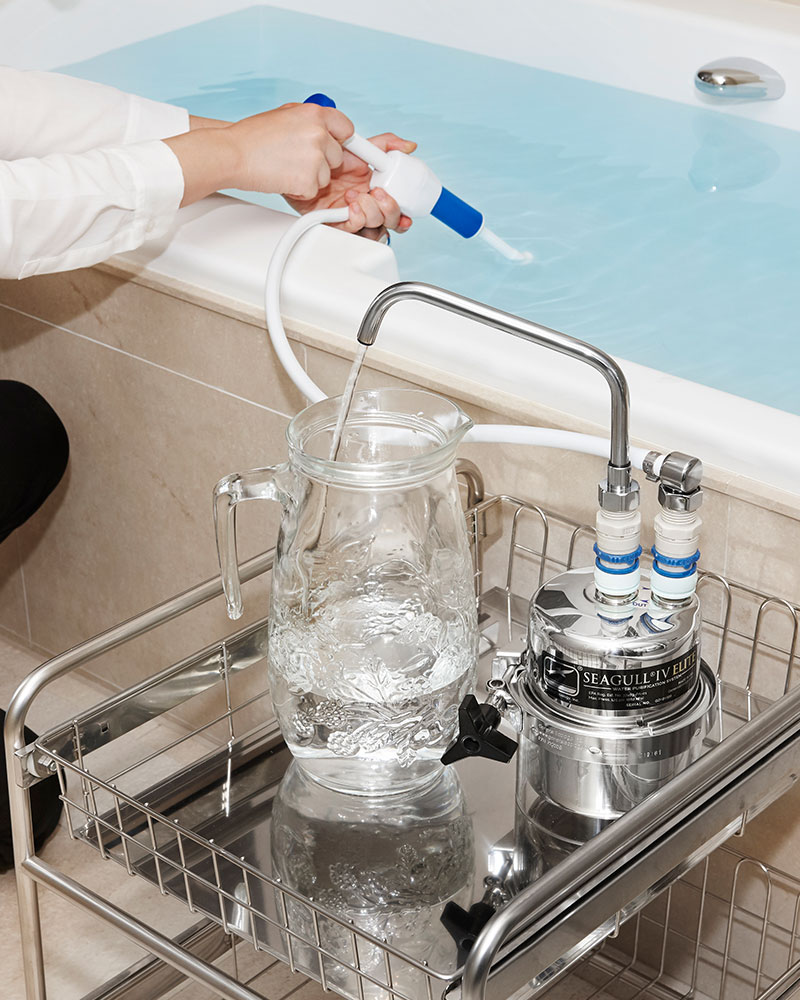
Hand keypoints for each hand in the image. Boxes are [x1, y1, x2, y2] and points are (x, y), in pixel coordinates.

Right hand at [165, 102, 353, 206]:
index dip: (339, 140)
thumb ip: (309, 120)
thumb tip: (326, 127)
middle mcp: (319, 134)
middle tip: (295, 159)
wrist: (233, 154)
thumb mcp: (284, 115)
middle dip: (322, 162)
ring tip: (284, 167)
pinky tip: (282, 178)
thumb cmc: (252, 136)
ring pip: (326, 177)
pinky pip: (313, 191)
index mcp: (315, 114)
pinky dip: (299, 190)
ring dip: (309, 177)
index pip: (346, 128)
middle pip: (338, 157)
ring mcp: (316, 158)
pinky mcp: (309, 181)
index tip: (332, 146)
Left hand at [284, 133, 416, 240]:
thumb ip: (385, 145)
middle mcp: (367, 204)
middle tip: (378, 194)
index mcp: (376, 189)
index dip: (405, 214)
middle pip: (390, 222)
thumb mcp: (359, 145)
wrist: (298, 159)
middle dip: (390, 211)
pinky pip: (352, 230)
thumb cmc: (326, 154)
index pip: (397, 208)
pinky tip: (351, 207)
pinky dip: (356, 219)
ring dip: (372, 213)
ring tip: (357, 196)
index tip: (407, 210)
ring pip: (374, 229)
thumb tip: (410, 147)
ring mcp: (352, 214)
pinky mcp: (336, 222)